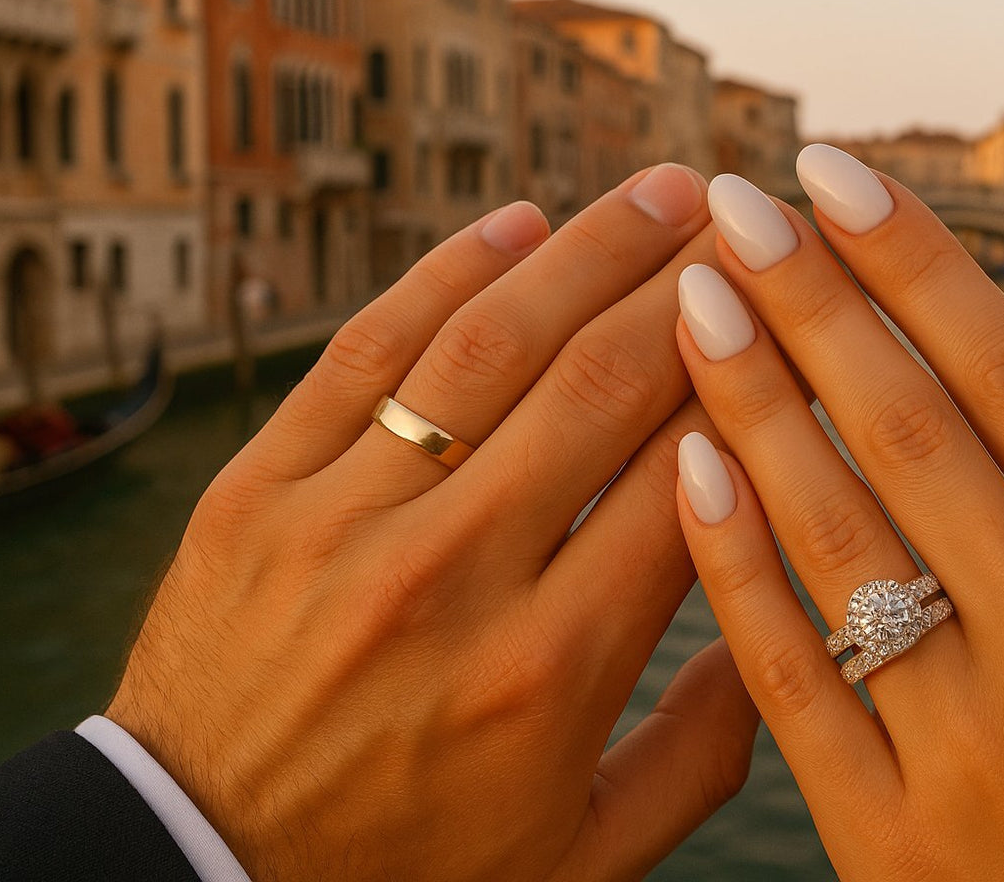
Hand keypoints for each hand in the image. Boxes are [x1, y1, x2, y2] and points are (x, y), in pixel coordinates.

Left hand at [105, 165, 758, 881]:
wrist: (198, 873)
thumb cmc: (415, 865)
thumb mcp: (587, 851)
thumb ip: (709, 749)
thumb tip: (795, 626)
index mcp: (549, 670)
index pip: (686, 476)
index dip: (757, 381)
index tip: (805, 318)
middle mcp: (451, 578)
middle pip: (601, 386)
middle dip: (695, 287)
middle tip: (758, 220)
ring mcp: (342, 523)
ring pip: (488, 345)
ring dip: (588, 250)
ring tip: (666, 190)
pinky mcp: (256, 493)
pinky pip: (361, 354)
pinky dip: (441, 274)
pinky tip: (515, 221)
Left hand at [671, 147, 1003, 880]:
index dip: (916, 263)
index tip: (839, 178)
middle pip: (908, 429)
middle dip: (811, 298)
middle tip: (733, 198)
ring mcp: (965, 741)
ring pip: (835, 533)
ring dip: (751, 401)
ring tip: (689, 296)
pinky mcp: (886, 833)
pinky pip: (791, 677)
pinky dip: (737, 567)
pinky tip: (687, 467)